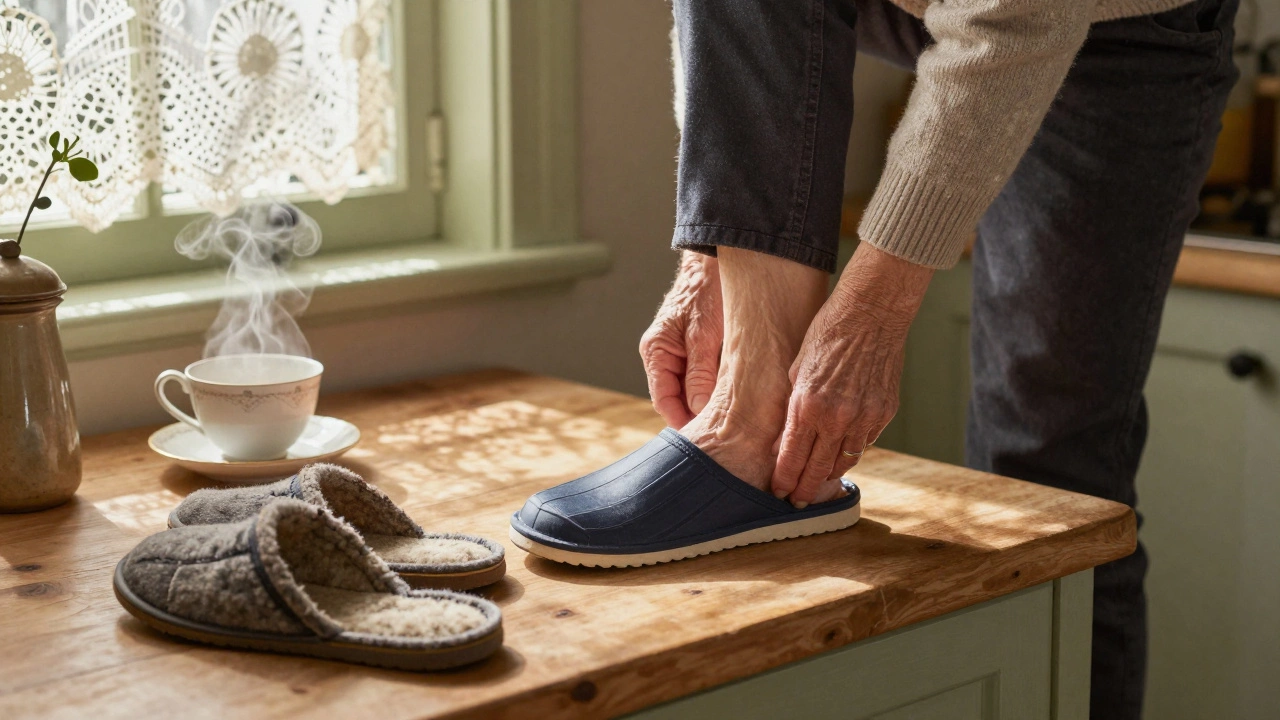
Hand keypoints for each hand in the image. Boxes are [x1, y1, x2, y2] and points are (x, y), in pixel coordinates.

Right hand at [640, 252, 723, 427]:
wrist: (717, 260)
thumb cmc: (707, 290)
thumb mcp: (705, 334)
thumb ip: (700, 374)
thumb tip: (700, 411)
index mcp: (656, 352)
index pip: (663, 401)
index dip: (682, 423)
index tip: (704, 439)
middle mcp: (664, 356)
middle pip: (677, 399)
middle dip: (698, 417)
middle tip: (724, 435)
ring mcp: (680, 354)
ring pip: (692, 390)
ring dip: (709, 404)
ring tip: (732, 420)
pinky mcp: (698, 350)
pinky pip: (703, 378)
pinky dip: (716, 389)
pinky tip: (735, 398)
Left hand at [771, 243, 933, 505]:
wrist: (871, 314)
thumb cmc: (827, 334)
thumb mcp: (797, 370)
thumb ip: (792, 409)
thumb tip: (785, 441)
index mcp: (808, 405)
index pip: (792, 457)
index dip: (784, 479)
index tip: (778, 492)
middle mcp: (837, 417)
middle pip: (818, 469)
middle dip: (805, 489)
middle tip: (797, 502)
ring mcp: (864, 417)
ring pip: (845, 461)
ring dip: (829, 474)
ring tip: (818, 483)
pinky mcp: (885, 412)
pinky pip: (864, 442)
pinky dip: (851, 451)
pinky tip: (841, 454)